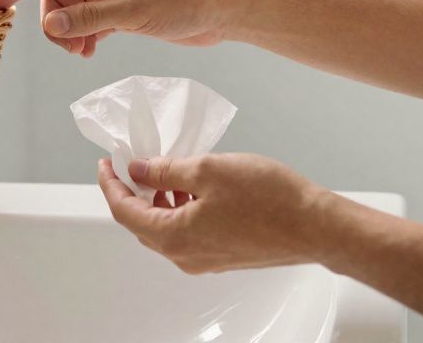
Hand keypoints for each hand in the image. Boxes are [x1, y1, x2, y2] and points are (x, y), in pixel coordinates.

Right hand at [0, 0, 238, 57]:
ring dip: (69, 33)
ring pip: (70, 12)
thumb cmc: (182, 1)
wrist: (219, 10)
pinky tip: (90, 52)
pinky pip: (87, 22)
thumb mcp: (132, 13)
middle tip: (69, 48)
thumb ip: (88, 19)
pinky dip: (83, 37)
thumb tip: (50, 23)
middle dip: (53, 23)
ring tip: (83, 53)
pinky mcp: (121, 10)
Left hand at [96, 153, 329, 273]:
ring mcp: (205, 259)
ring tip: (165, 170)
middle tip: (131, 163)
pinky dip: (180, 209)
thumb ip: (166, 171)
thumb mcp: (208, 170)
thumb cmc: (269, 199)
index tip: (107, 163)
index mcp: (174, 236)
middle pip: (142, 223)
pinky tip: (193, 188)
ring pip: (166, 228)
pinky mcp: (224, 255)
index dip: (110, 184)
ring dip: (158, 200)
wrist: (315, 226)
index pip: (124, 211)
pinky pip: (188, 233)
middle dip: (132, 192)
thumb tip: (139, 171)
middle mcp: (185, 255)